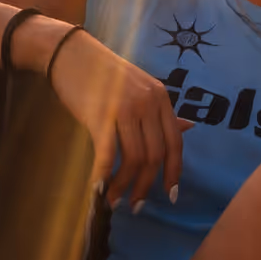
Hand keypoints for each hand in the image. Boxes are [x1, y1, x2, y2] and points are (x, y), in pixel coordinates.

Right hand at [47, 28, 193, 209]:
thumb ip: (162, 111)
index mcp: (161, 97)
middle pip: (155, 155)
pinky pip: (108, 154)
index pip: (175, 141)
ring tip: (114, 201)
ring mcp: (125, 108)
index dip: (174, 171)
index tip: (171, 195)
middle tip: (136, 205)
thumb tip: (189, 126)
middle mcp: (148, 102)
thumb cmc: (104, 73)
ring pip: (134, 158)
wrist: (71, 54)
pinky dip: (104, 176)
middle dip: (146, 185)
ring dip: (124, 186)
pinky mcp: (101, 115)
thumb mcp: (141, 88)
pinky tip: (99, 190)